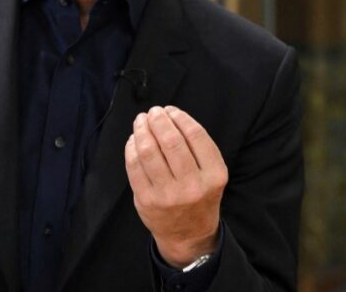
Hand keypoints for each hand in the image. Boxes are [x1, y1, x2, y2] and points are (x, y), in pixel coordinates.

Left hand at [125, 105, 227, 267]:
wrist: (188, 234)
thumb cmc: (199, 196)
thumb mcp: (212, 174)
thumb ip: (197, 148)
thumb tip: (169, 116)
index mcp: (214, 175)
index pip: (195, 135)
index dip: (179, 117)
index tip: (170, 110)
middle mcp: (192, 186)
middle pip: (170, 141)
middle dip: (158, 120)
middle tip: (153, 112)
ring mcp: (168, 195)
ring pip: (149, 151)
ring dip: (142, 130)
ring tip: (141, 121)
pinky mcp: (146, 200)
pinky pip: (134, 166)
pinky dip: (131, 147)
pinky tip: (134, 140)